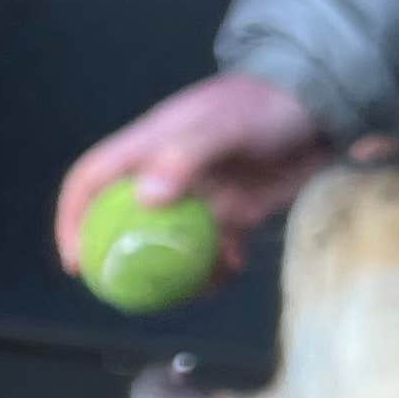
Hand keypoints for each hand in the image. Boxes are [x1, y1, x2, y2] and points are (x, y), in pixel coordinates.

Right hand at [52, 73, 346, 282]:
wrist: (325, 103)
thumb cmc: (270, 104)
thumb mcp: (227, 125)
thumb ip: (186, 155)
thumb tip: (144, 198)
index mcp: (150, 146)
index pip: (92, 180)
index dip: (73, 218)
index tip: (78, 261)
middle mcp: (168, 173)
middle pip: (124, 221)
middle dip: (119, 260)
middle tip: (127, 293)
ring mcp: (201, 195)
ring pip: (170, 243)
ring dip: (174, 271)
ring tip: (191, 289)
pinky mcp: (234, 210)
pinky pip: (214, 249)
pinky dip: (218, 266)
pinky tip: (231, 272)